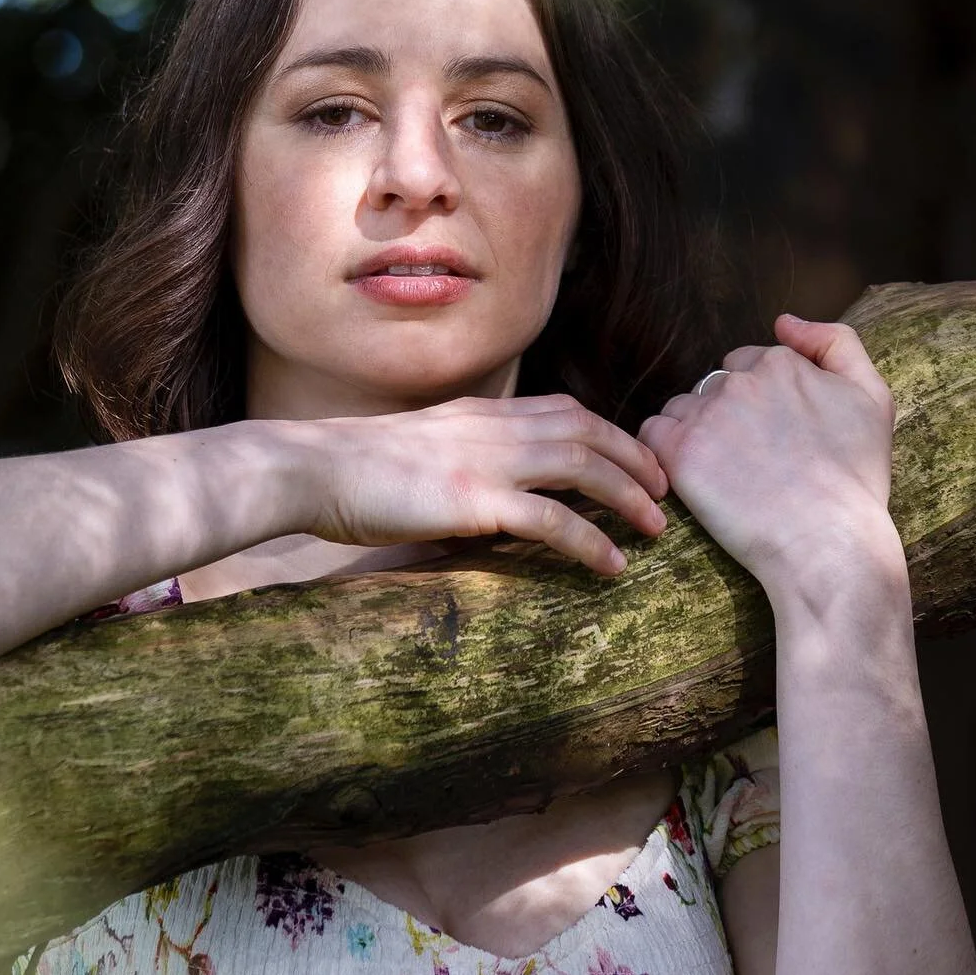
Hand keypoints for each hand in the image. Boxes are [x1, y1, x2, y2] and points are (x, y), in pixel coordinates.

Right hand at [306, 393, 669, 575]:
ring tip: (655, 527)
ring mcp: (485, 461)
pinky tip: (613, 564)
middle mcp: (491, 428)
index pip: (562, 409)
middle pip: (587, 430)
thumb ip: (456, 459)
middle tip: (665, 491)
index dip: (608, 432)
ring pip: (582, 466)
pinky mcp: (472, 501)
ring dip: (628, 495)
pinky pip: (551, 519)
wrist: (310, 467)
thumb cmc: (349, 469)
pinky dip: (591, 540)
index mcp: (479, 414)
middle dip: (635, 458)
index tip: (633, 458)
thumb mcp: (416, 449)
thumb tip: (479, 492)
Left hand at [636, 314, 897, 586]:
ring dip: (695, 433)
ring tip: (726, 475)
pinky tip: (692, 479)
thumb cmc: (854, 479)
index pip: (749, 365)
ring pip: (681, 409)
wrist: (828, 542)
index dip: (760, 402)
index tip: (775, 438)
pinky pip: (652, 435)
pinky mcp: (679, 453)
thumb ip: (837, 343)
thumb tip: (785, 320)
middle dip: (726, 414)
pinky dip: (665, 453)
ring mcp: (706, 415)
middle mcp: (739, 380)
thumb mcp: (873, 397)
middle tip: (753, 461)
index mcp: (781, 362)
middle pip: (714, 385)